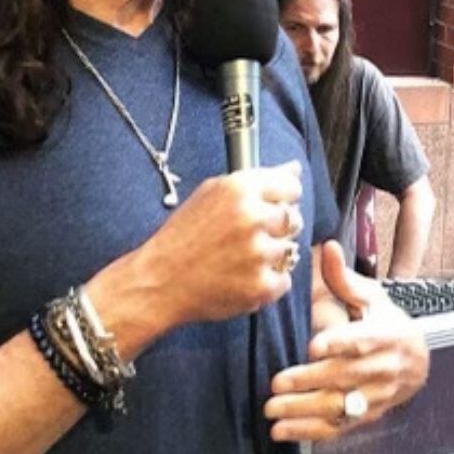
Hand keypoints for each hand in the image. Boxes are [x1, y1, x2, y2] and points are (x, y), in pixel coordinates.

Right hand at [93, 162, 304, 335]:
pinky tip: (242, 278)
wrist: (159, 280)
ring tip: (241, 260)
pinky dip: (268, 282)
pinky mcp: (260, 285)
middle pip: (294, 219)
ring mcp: (258, 253)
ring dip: (271, 257)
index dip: (284, 198)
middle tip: (250, 238)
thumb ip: (256, 179)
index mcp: (240, 190)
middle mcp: (252, 218)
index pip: (291, 186)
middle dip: (277, 229)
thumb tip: (294, 168)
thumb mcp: (211, 194)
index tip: (274, 207)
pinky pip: (284, 280)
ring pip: (290, 250)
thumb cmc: (182, 237)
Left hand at [264, 242, 428, 441]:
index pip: (362, 340)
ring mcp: (374, 396)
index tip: (313, 346)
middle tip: (275, 384)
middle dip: (308, 382)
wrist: (418, 361)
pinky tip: (282, 432)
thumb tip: (326, 247)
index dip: (339, 344)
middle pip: (344, 377)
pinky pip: (338, 428)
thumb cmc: (386, 323)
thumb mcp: (372, 297)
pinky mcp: (365, 416)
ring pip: (339, 406)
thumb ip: (344, 278)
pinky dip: (309, 432)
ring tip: (272, 410)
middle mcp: (382, 368)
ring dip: (303, 411)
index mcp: (384, 335)